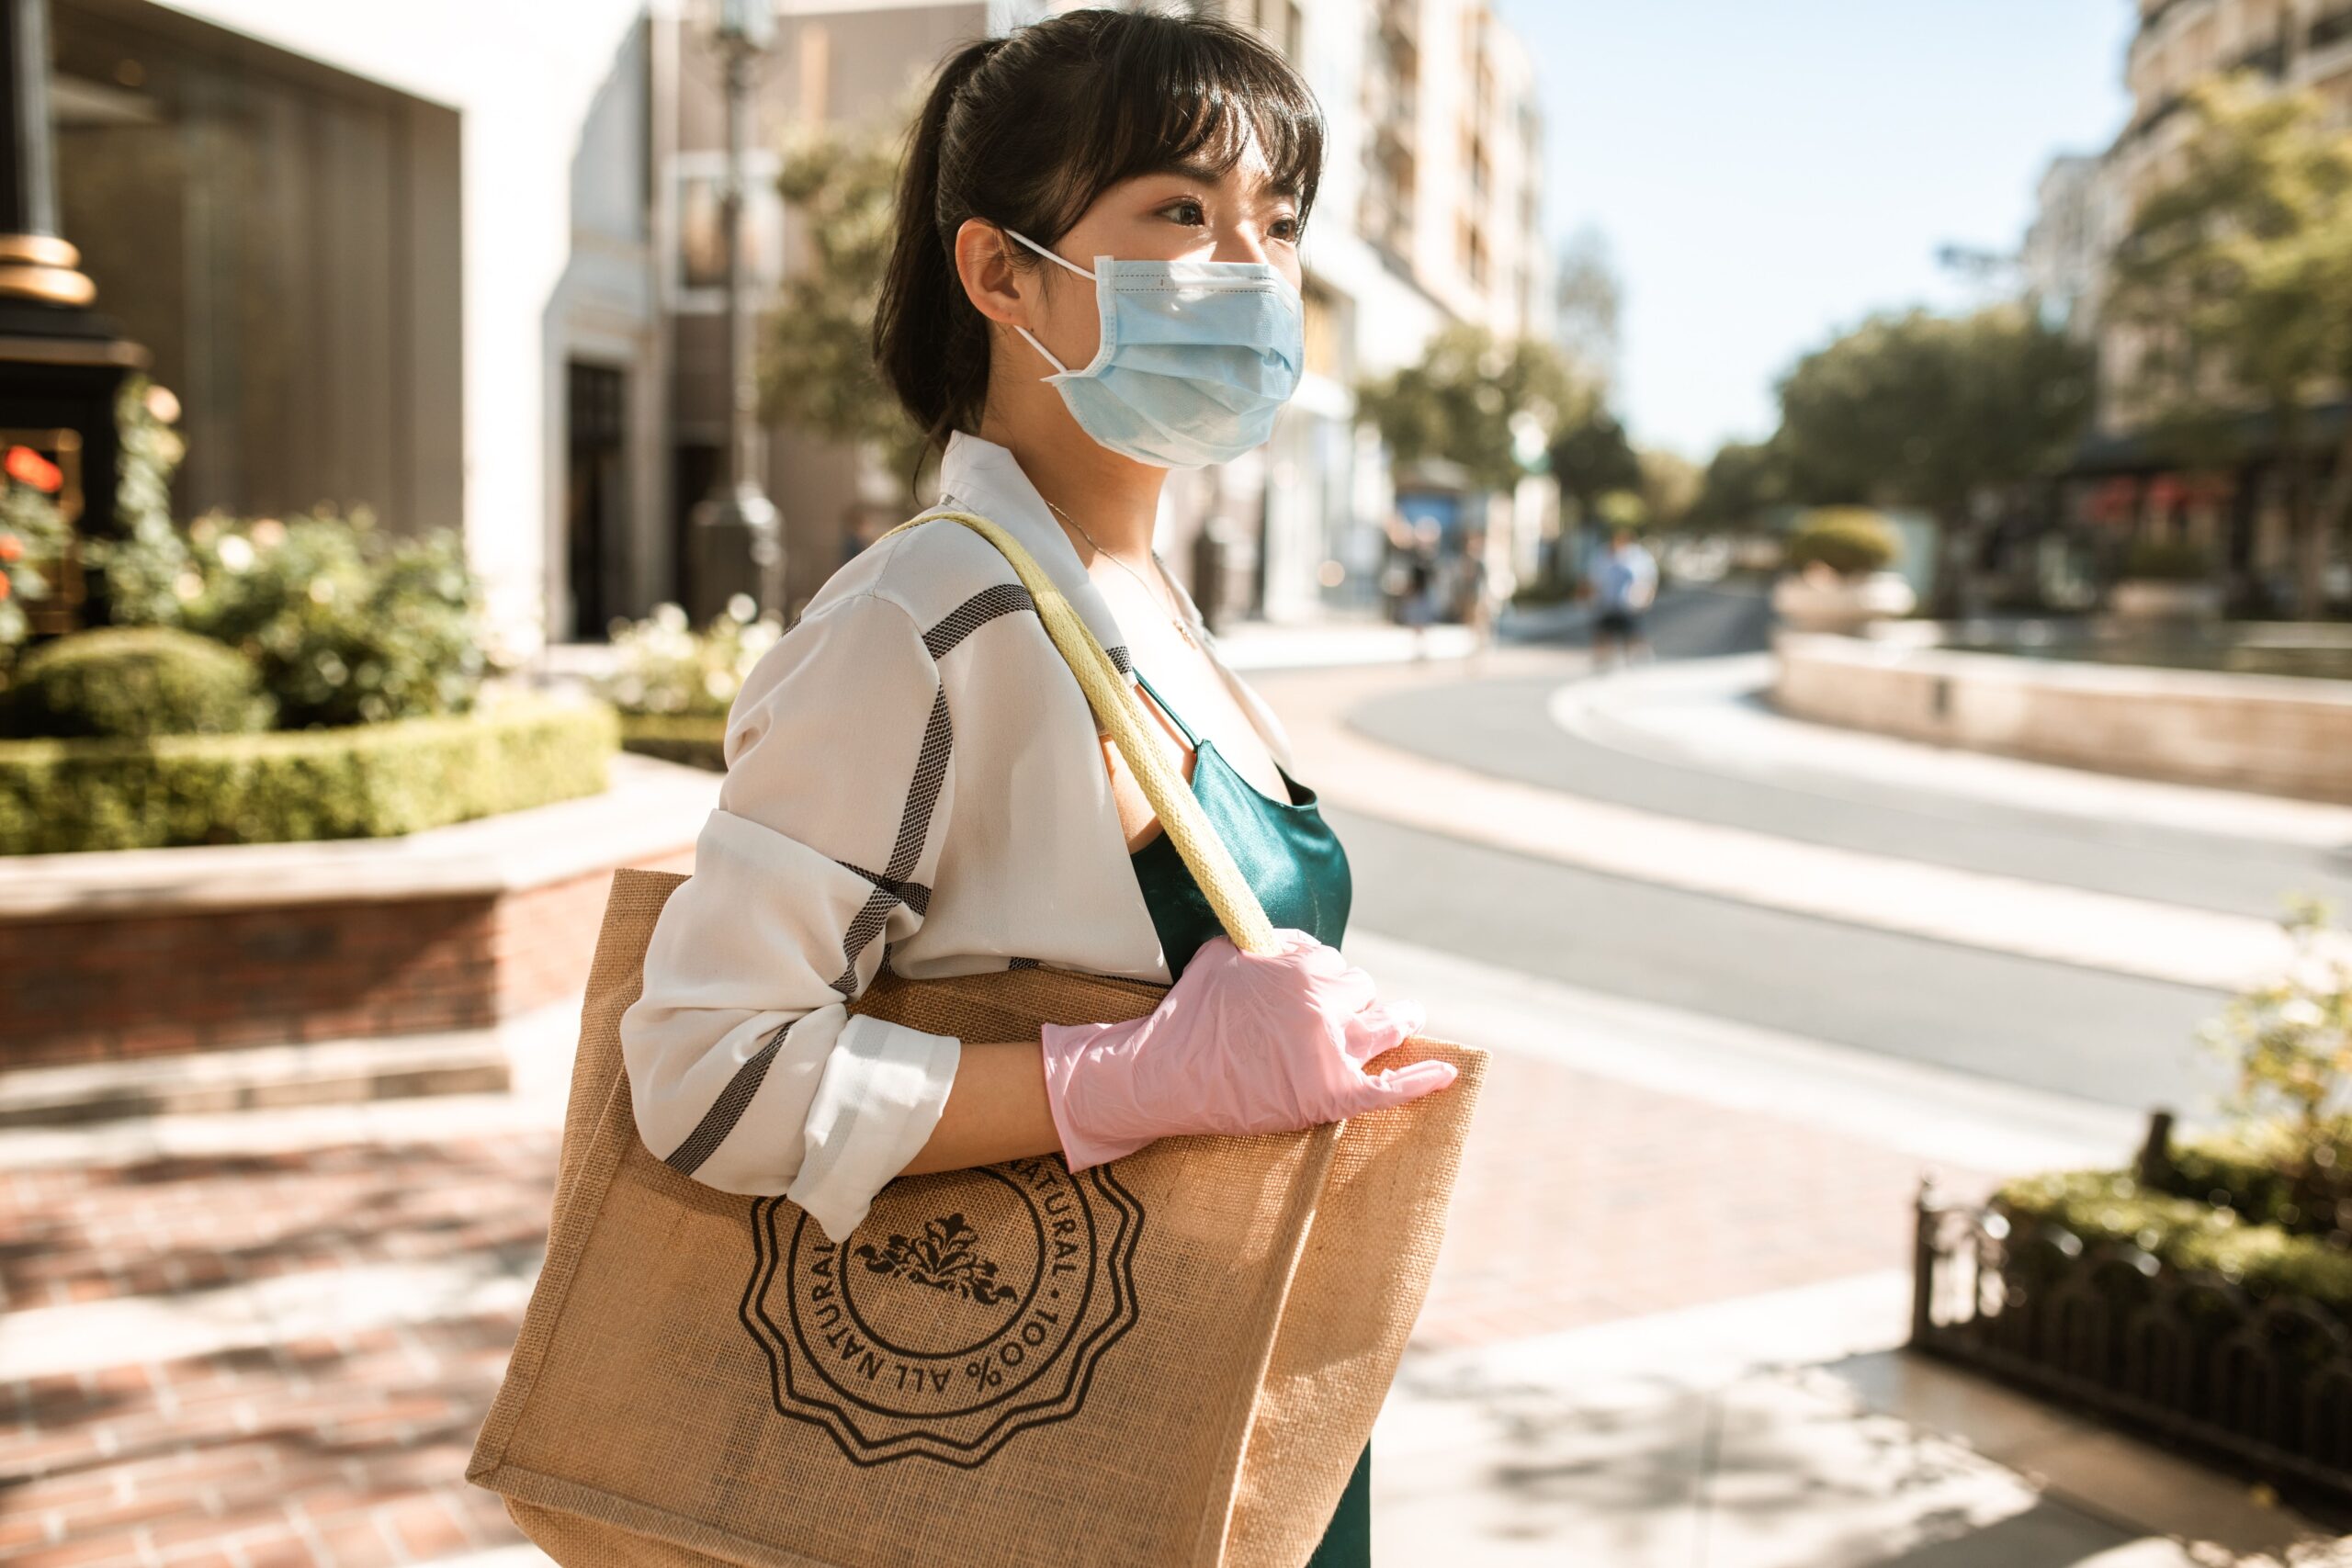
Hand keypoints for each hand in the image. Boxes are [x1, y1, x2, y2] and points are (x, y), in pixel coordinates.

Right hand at [1039, 929, 1455, 1169]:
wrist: (1165, 1074)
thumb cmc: (1189, 1012)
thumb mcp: (1224, 951)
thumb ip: (1272, 943)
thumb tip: (1305, 944)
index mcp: (1301, 967)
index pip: (1338, 965)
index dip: (1327, 979)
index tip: (1314, 993)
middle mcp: (1322, 1003)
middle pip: (1365, 994)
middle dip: (1356, 1001)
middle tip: (1349, 1012)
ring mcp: (1329, 1050)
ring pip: (1384, 1028)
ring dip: (1398, 1021)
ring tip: (1406, 1018)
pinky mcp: (1328, 1094)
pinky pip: (1388, 1089)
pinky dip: (1421, 1082)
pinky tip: (1447, 1074)